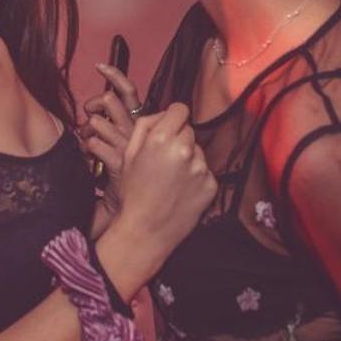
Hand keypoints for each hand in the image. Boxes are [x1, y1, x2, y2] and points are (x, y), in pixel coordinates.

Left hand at [80, 63, 141, 185]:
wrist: (134, 196)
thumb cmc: (128, 164)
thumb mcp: (125, 137)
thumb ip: (114, 120)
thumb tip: (99, 103)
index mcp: (139, 121)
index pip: (129, 90)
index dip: (114, 75)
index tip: (100, 67)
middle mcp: (134, 129)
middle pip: (109, 101)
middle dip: (93, 105)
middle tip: (91, 114)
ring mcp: (126, 145)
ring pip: (96, 122)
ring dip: (86, 131)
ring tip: (89, 141)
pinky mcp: (117, 161)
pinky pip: (93, 144)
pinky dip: (86, 147)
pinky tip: (90, 156)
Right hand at [114, 103, 217, 257]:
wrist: (145, 231)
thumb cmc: (133, 193)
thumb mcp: (129, 154)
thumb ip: (146, 126)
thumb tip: (163, 114)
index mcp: (162, 138)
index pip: (180, 109)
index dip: (172, 117)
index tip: (169, 126)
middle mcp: (185, 149)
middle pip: (188, 130)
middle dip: (178, 139)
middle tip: (164, 159)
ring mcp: (201, 167)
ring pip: (198, 151)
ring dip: (188, 158)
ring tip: (171, 179)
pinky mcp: (211, 185)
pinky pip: (205, 171)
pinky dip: (195, 178)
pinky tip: (181, 190)